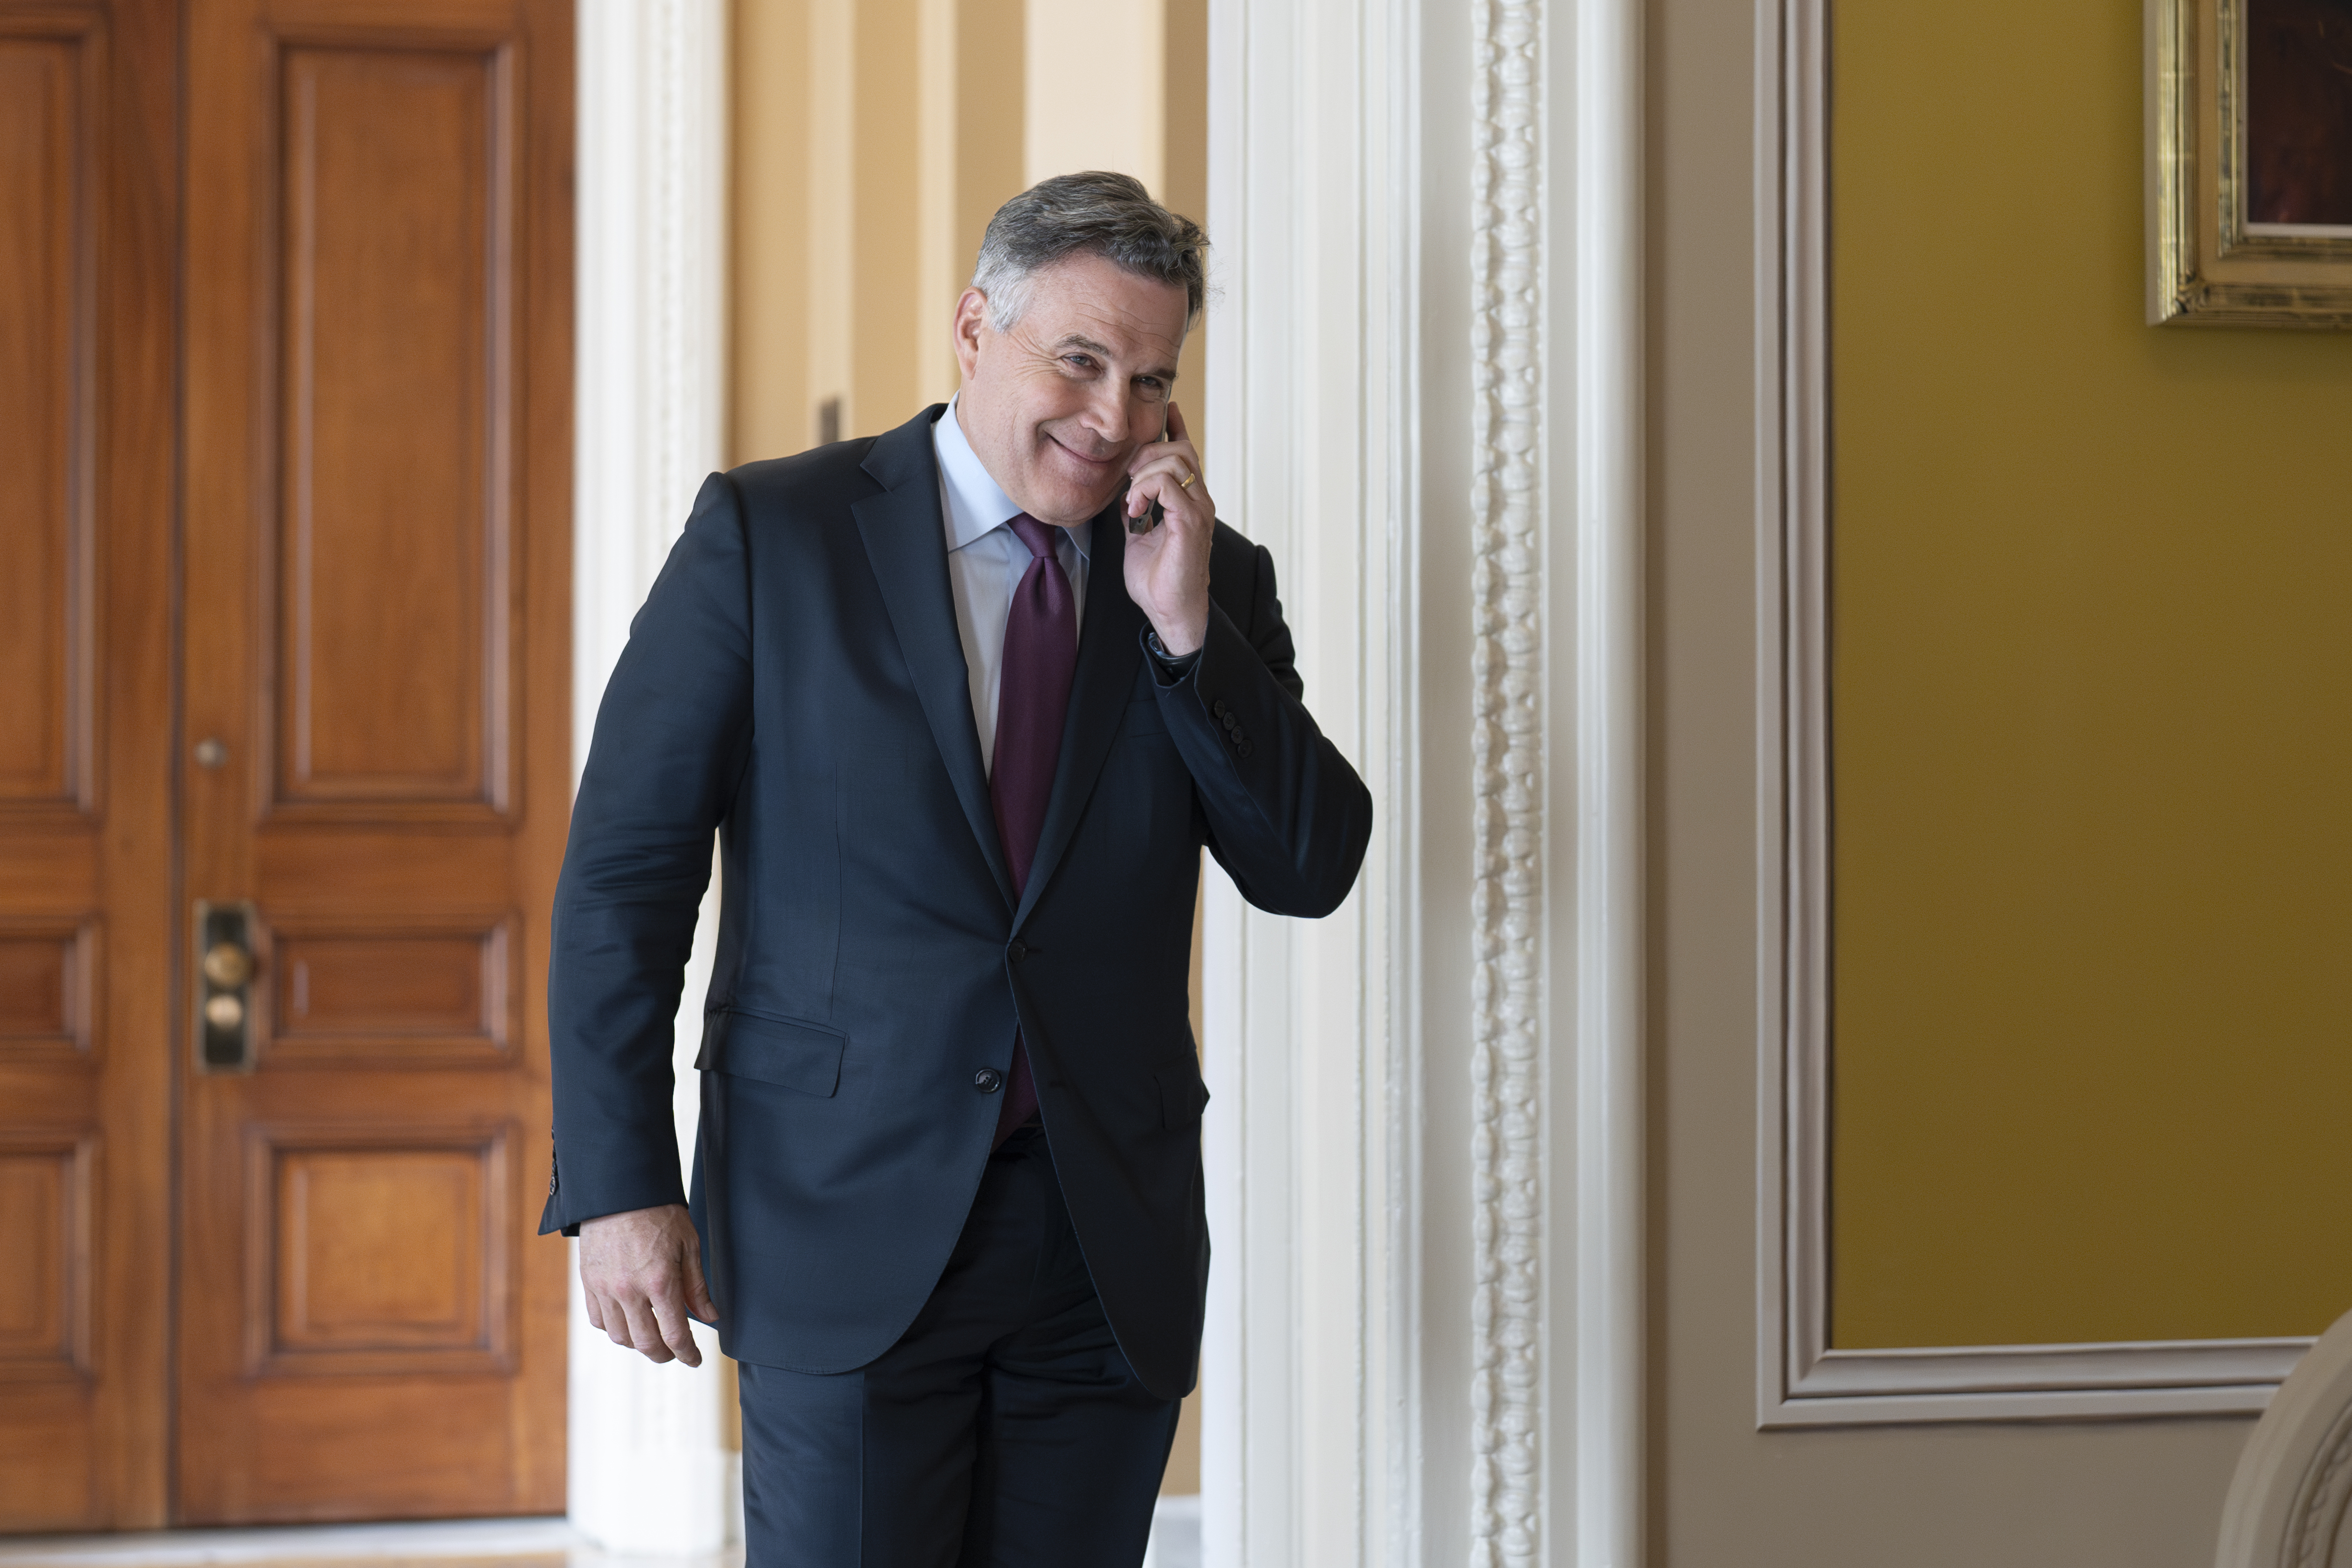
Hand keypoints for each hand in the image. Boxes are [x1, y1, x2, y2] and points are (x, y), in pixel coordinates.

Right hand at [579, 1202, 718, 1366]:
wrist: (620, 1189)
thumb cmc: (658, 1212)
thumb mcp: (689, 1245)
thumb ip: (697, 1286)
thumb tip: (710, 1316)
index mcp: (659, 1281)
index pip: (675, 1334)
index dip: (688, 1354)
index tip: (695, 1359)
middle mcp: (629, 1291)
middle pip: (646, 1344)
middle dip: (665, 1355)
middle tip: (675, 1352)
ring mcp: (605, 1289)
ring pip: (621, 1337)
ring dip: (639, 1343)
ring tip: (652, 1335)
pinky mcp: (588, 1283)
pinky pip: (599, 1320)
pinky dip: (614, 1328)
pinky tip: (628, 1320)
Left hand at [1121, 402, 1213, 655]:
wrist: (1171, 611)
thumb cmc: (1158, 580)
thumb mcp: (1139, 536)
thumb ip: (1138, 510)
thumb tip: (1125, 494)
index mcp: (1189, 502)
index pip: (1187, 453)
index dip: (1175, 429)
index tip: (1165, 412)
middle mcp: (1199, 501)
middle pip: (1181, 449)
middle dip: (1148, 452)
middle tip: (1129, 477)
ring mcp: (1198, 510)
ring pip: (1175, 460)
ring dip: (1144, 473)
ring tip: (1133, 500)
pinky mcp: (1189, 522)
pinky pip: (1167, 483)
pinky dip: (1144, 490)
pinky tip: (1135, 510)